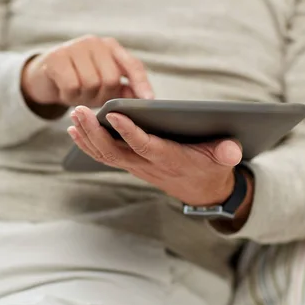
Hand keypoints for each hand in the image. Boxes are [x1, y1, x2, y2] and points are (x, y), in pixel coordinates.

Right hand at [21, 35, 153, 109]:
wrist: (44, 76)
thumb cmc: (80, 80)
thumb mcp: (103, 83)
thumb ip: (123, 89)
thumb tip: (145, 99)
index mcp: (111, 47)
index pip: (132, 65)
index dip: (141, 83)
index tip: (149, 101)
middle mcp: (95, 42)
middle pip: (110, 79)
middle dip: (103, 96)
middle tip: (91, 98)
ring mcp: (74, 47)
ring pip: (91, 84)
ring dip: (84, 98)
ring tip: (78, 94)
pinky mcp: (56, 58)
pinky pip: (72, 86)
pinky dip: (70, 96)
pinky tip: (64, 91)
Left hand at [67, 106, 244, 206]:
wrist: (203, 193)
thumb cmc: (212, 169)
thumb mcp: (224, 160)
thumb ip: (226, 154)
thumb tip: (231, 149)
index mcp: (170, 159)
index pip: (145, 146)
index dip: (129, 132)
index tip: (113, 115)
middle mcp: (147, 165)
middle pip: (115, 151)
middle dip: (95, 132)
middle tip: (79, 111)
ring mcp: (136, 166)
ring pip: (105, 154)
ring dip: (87, 137)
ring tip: (73, 116)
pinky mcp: (131, 164)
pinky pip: (104, 156)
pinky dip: (88, 144)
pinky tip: (75, 130)